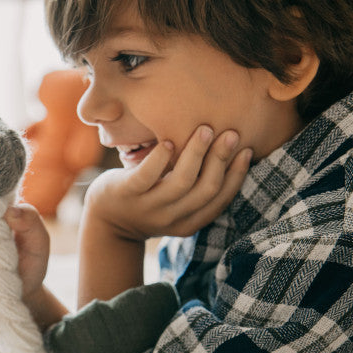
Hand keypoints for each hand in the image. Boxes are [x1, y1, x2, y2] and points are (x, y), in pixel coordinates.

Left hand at [84, 125, 251, 241]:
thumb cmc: (148, 202)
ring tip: (205, 129)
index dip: (237, 175)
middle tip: (230, 133)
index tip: (246, 150)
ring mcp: (148, 207)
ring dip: (196, 153)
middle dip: (221, 159)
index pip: (220, 200)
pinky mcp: (126, 194)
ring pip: (181, 182)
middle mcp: (170, 218)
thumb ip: (196, 188)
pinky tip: (169, 142)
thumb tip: (230, 154)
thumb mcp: (175, 204)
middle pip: (206, 189)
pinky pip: (147, 176)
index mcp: (188, 222)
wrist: (106, 221)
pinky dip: (160, 158)